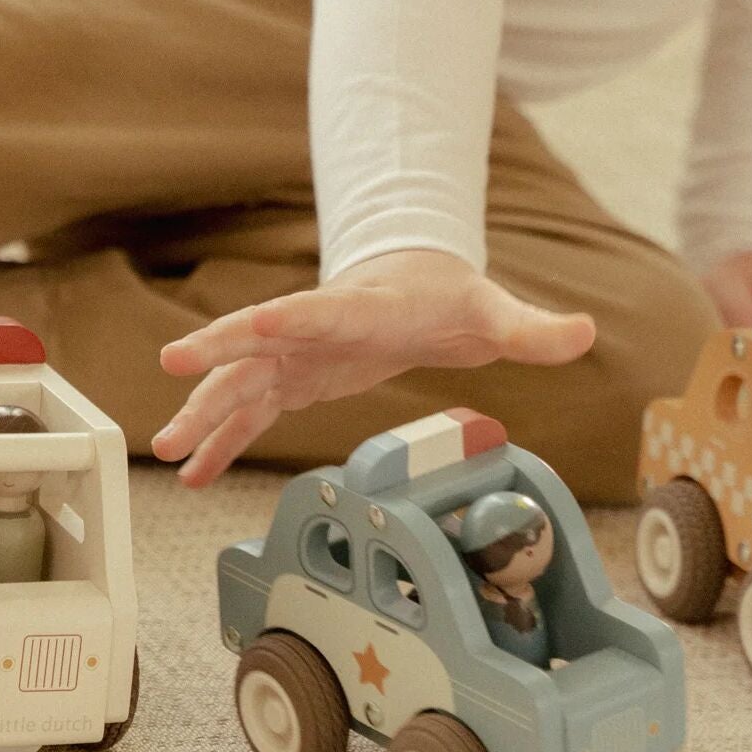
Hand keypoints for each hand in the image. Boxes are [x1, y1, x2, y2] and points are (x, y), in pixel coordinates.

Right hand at [151, 247, 595, 486]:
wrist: (415, 279)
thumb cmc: (451, 296)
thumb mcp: (491, 310)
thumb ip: (531, 327)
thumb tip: (584, 331)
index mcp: (357, 309)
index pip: (312, 312)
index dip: (278, 321)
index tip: (242, 329)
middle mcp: (313, 329)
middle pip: (255, 345)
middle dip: (213, 358)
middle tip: (170, 370)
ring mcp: (296, 355)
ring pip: (240, 384)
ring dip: (204, 414)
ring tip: (167, 451)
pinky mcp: (294, 379)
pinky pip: (249, 414)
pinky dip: (221, 440)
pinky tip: (194, 472)